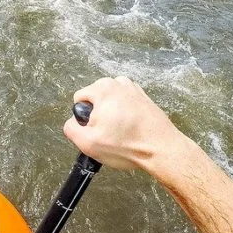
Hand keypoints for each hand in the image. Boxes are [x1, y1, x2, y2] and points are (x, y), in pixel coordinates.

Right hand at [63, 76, 189, 172]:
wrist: (161, 149)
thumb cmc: (128, 145)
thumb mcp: (87, 142)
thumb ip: (70, 128)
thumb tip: (72, 122)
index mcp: (103, 88)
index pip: (79, 100)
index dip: (84, 119)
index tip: (97, 131)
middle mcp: (118, 83)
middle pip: (95, 99)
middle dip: (99, 116)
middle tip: (110, 134)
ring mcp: (133, 89)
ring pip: (110, 102)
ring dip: (112, 115)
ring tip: (122, 132)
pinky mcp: (144, 98)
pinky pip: (125, 105)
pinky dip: (125, 116)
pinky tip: (132, 130)